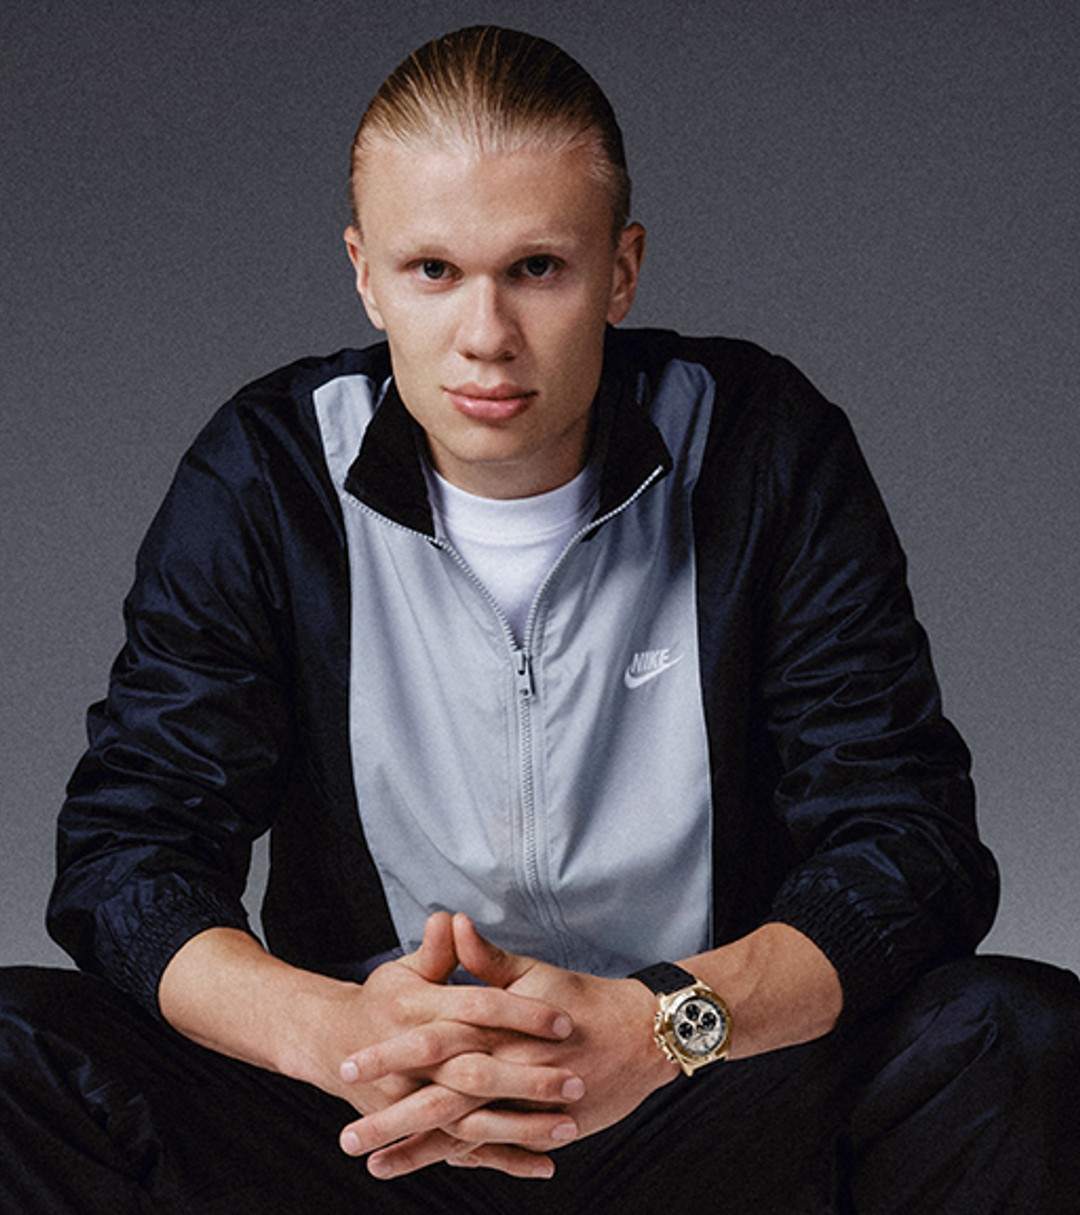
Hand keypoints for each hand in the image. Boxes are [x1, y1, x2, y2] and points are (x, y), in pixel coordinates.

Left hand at [348, 915, 675, 1178]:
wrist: (641, 1035)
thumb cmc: (582, 997)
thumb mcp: (532, 972)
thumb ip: (485, 956)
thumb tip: (449, 919)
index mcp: (497, 1026)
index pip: (432, 1041)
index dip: (390, 1054)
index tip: (349, 1064)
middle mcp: (508, 1067)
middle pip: (440, 1098)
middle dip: (392, 1118)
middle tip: (347, 1137)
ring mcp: (526, 1104)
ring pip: (464, 1133)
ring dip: (418, 1151)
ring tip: (373, 1165)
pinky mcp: (544, 1127)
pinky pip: (497, 1150)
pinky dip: (464, 1163)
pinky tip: (432, 1171)